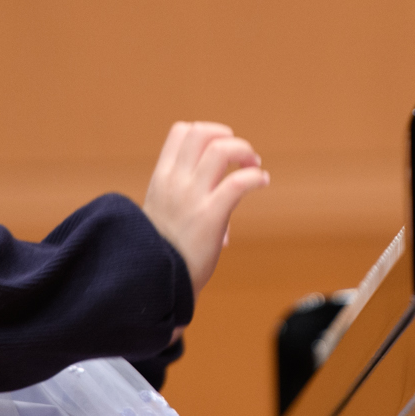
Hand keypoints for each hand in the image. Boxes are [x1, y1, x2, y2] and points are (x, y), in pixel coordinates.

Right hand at [141, 121, 268, 293]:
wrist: (152, 283)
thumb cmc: (162, 253)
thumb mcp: (162, 214)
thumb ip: (185, 201)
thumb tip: (225, 213)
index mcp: (161, 179)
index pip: (181, 132)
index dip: (206, 132)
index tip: (220, 149)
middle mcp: (174, 182)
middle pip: (202, 133)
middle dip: (228, 137)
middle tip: (242, 156)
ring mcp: (191, 198)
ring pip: (221, 149)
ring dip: (244, 151)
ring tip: (254, 166)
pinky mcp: (210, 217)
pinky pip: (238, 182)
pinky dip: (256, 176)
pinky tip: (262, 182)